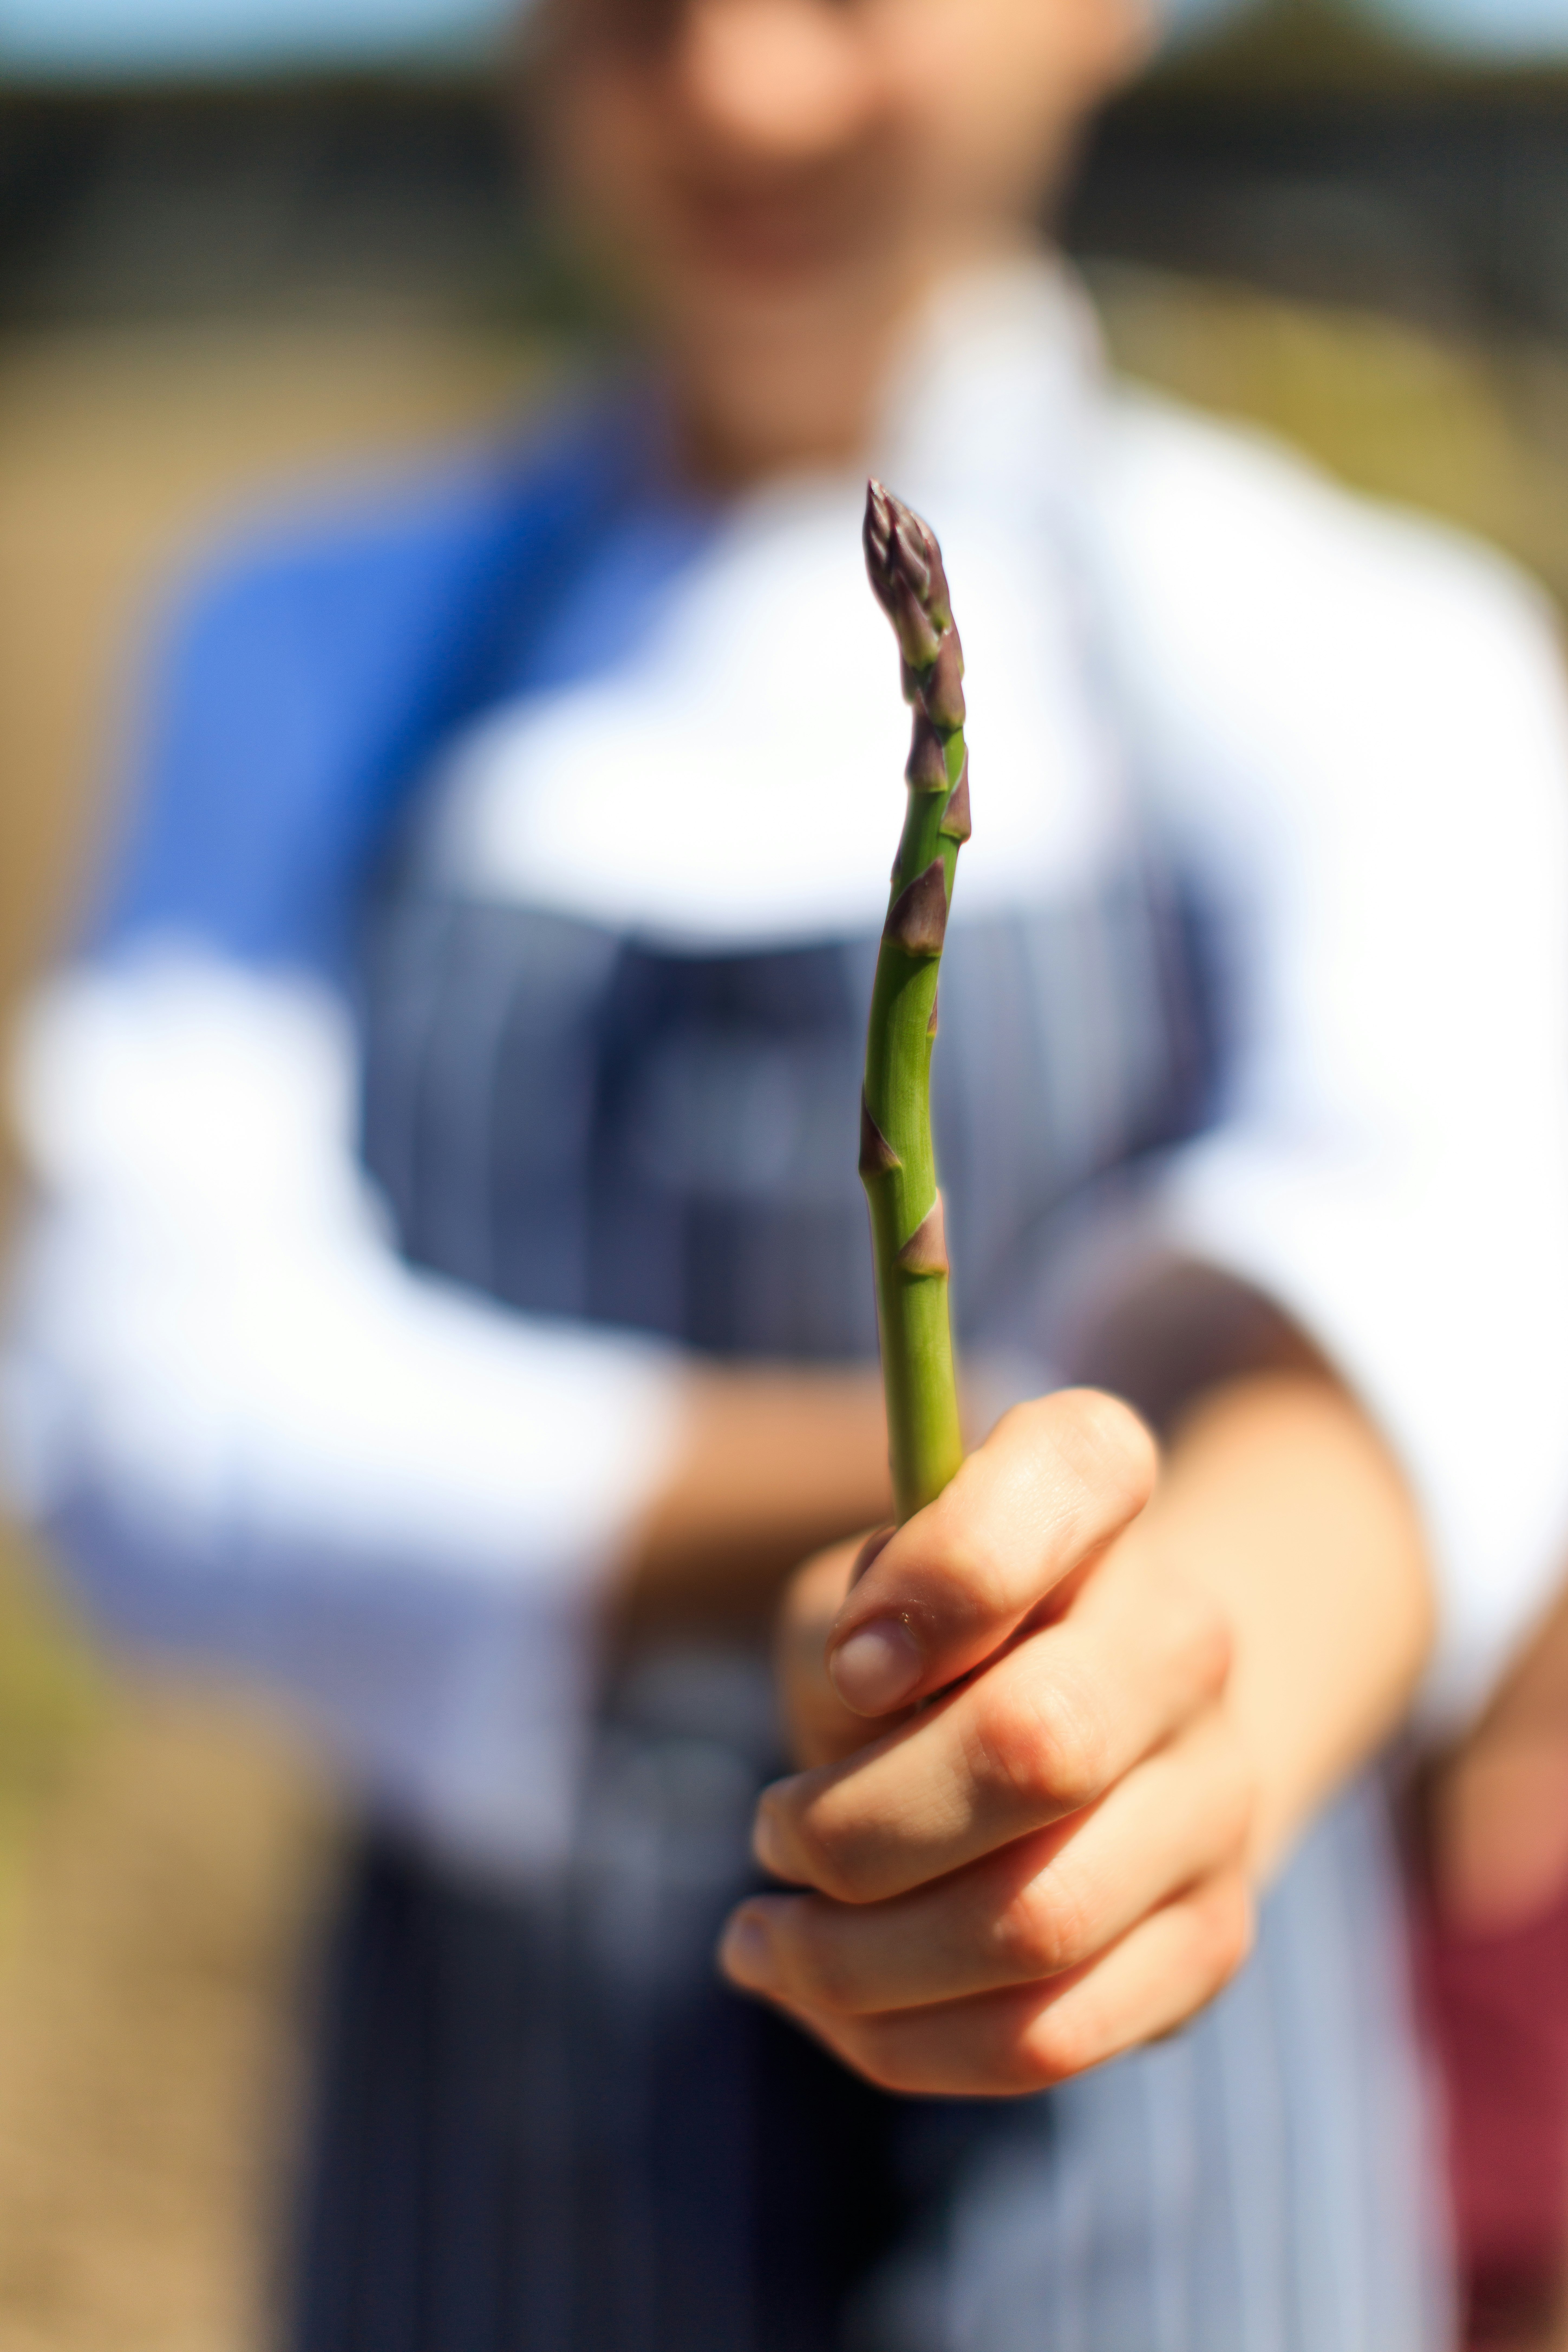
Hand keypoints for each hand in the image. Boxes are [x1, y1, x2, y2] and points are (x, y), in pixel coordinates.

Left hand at [719, 1389, 1256, 2096]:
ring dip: (856, 1957)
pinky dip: (904, 2039)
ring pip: (1034, 1923)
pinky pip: (1051, 2033)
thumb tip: (869, 1690)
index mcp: (1104, 1490)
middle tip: (770, 1828)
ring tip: (761, 1941)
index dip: (944, 1572)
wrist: (1073, 1727)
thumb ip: (854, 1611)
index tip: (851, 1661)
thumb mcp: (859, 1588)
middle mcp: (1188, 1634)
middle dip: (858, 1823)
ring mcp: (1218, 1797)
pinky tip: (824, 2001)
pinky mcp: (1205, 1941)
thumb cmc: (920, 1646)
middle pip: (1037, 1744)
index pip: (1065, 1473)